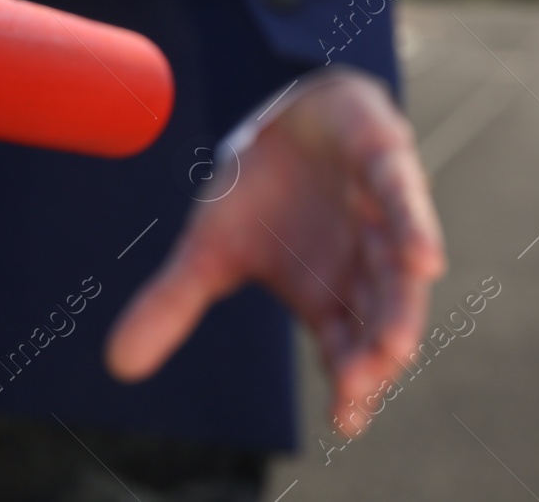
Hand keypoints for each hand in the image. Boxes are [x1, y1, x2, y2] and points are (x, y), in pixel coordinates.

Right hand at [105, 69, 443, 435]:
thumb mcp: (208, 249)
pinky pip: (403, 200)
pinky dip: (414, 227)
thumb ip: (173, 303)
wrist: (288, 118)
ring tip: (394, 346)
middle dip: (374, 354)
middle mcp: (362, 266)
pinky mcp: (386, 166)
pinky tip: (423, 261)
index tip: (345, 420)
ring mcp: (379, 219)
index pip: (345, 352)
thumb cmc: (261, 195)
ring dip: (399, 306)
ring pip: (396, 271)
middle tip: (361, 384)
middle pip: (377, 320)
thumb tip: (116, 365)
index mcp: (327, 295)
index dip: (351, 386)